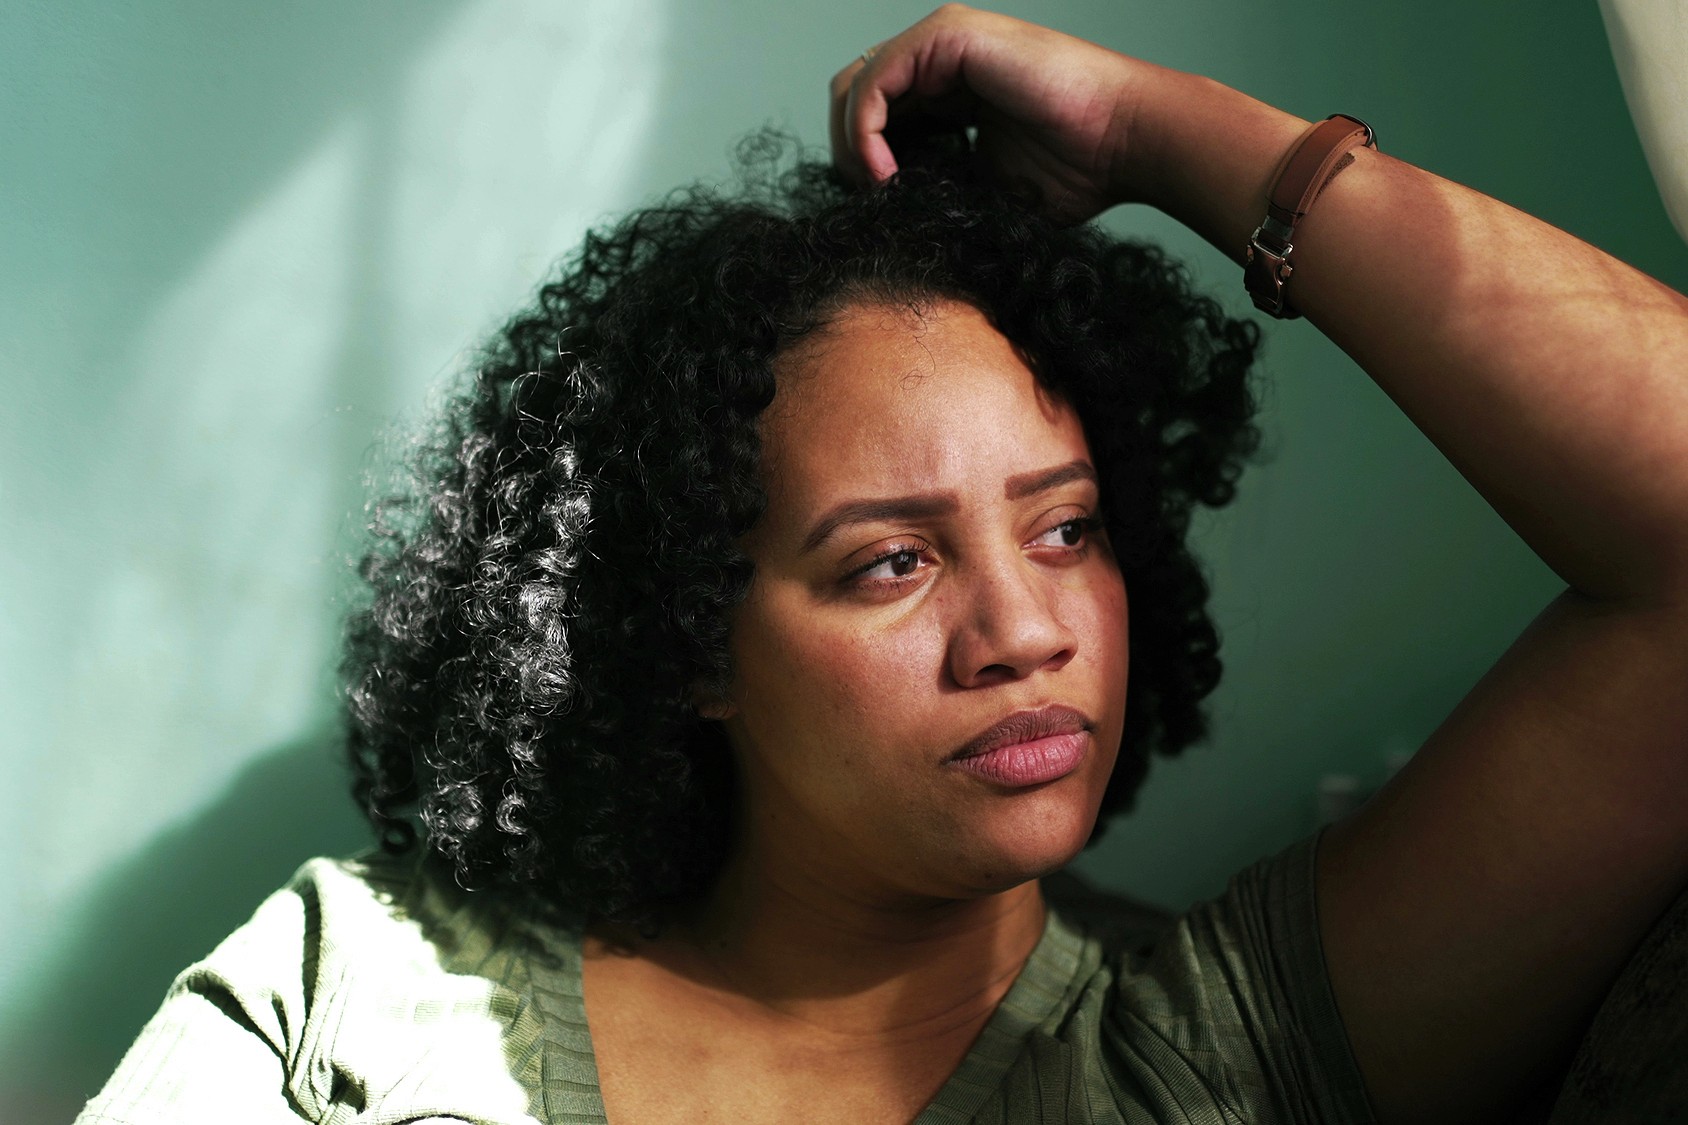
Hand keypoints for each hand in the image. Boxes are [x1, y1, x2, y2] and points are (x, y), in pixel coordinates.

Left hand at [828, 5, 1155, 222]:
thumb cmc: (1077, 169)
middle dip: (850, 154)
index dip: (865, 165)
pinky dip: (865, 132)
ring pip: (854, 87)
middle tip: (873, 202)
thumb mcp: (984, 187)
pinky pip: (873, 82)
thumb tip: (885, 213)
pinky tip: (885, 173)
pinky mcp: (947, 37)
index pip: (877, 117)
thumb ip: (935, 185)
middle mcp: (941, 58)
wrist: (1124, 141)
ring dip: (852, 146)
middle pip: (853, 97)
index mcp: (950, 88)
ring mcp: (942, 41)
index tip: (883, 210)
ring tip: (879, 190)